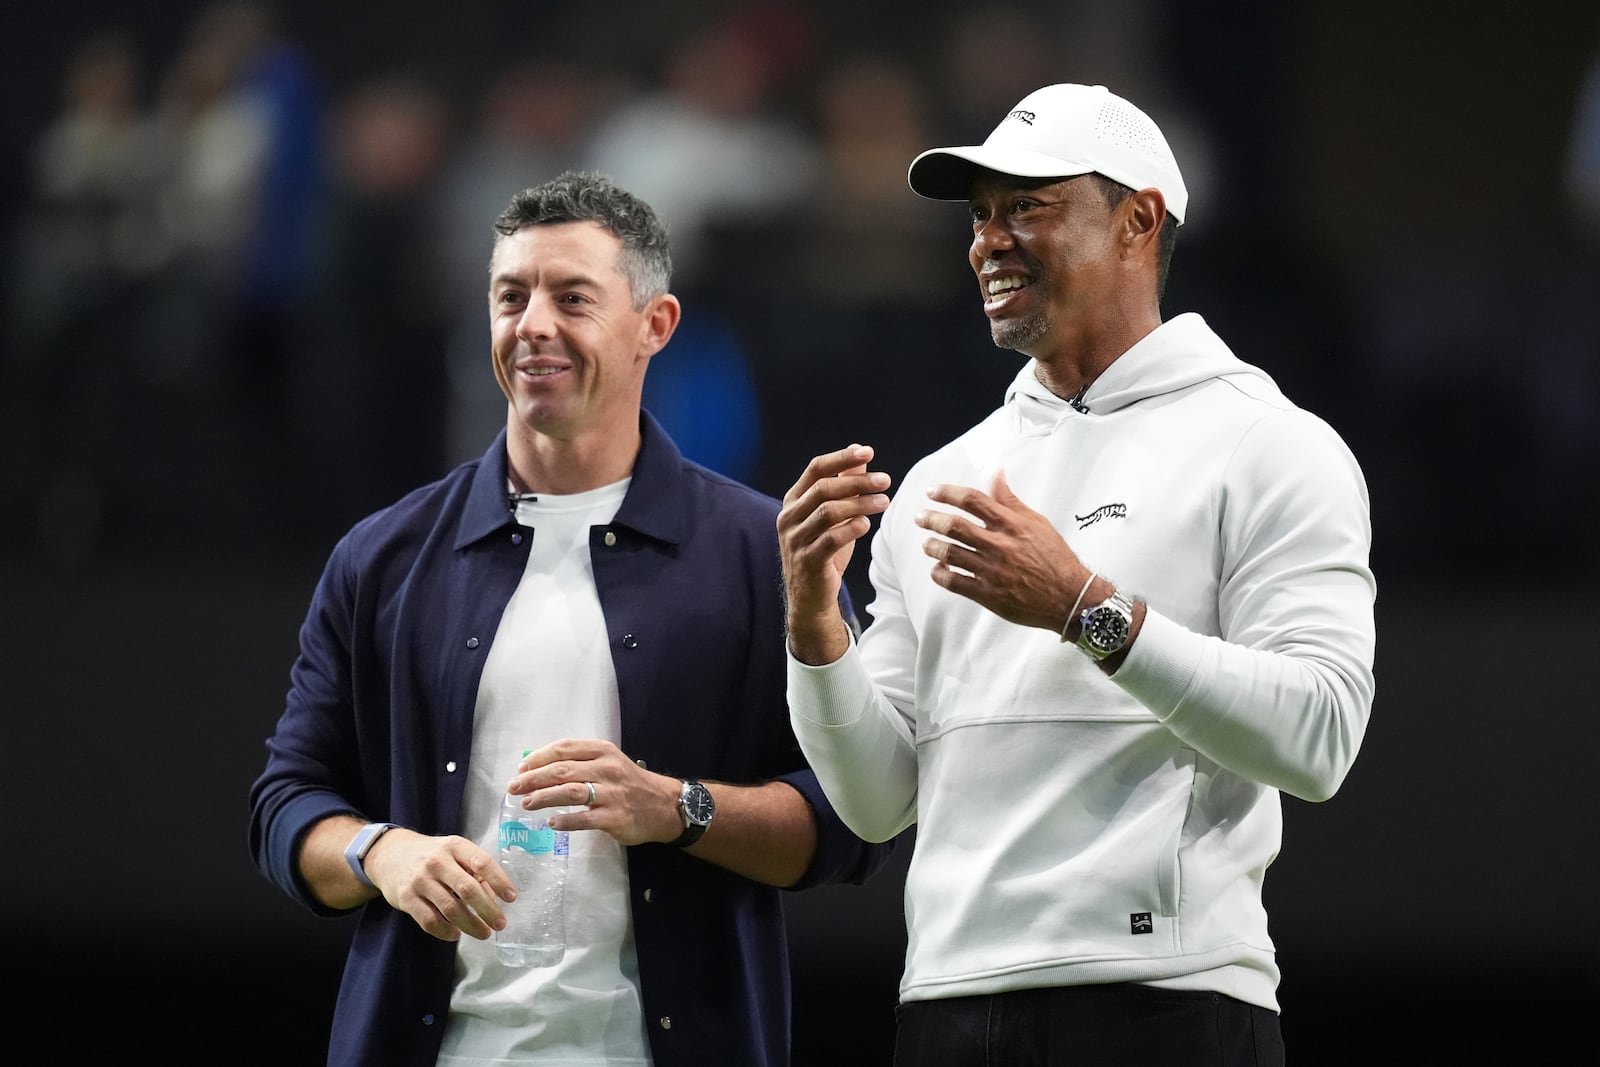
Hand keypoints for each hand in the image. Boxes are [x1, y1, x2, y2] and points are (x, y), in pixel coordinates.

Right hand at [363, 829, 515, 943]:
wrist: (389, 855)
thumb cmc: (432, 855)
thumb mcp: (453, 852)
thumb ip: (474, 870)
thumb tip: (494, 898)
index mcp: (454, 846)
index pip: (482, 863)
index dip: (499, 881)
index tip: (511, 898)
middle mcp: (437, 861)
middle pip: (468, 889)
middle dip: (488, 910)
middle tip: (500, 924)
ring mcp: (420, 880)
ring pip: (450, 908)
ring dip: (471, 924)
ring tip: (484, 933)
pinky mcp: (406, 899)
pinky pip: (429, 920)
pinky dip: (445, 931)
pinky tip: (456, 934)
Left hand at [510, 738, 681, 845]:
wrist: (664, 806)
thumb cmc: (629, 783)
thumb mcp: (609, 763)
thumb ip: (580, 763)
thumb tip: (538, 768)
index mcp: (603, 751)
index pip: (565, 748)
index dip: (539, 757)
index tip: (521, 768)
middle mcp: (606, 768)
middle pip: (563, 769)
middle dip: (534, 778)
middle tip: (514, 788)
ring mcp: (612, 793)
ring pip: (571, 791)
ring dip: (544, 797)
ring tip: (526, 804)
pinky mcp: (615, 817)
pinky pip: (585, 818)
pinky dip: (566, 820)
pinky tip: (551, 823)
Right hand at [777, 444, 891, 663]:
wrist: (811, 597)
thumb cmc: (824, 552)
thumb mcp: (835, 517)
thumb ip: (845, 487)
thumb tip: (861, 457)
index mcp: (793, 501)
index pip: (815, 469)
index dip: (842, 458)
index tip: (867, 451)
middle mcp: (789, 518)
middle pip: (823, 488)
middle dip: (857, 481)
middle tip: (885, 480)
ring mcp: (795, 540)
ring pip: (828, 511)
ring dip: (860, 503)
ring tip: (884, 502)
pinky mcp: (807, 561)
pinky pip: (831, 539)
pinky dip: (851, 529)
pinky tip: (866, 525)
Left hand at [916, 469, 1085, 631]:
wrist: (1070, 597)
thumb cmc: (1055, 558)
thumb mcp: (1037, 522)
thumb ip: (1010, 500)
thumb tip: (997, 474)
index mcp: (1012, 525)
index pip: (973, 500)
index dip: (948, 493)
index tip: (933, 492)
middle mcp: (1000, 545)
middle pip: (955, 526)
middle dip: (931, 519)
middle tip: (920, 517)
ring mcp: (992, 571)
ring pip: (950, 553)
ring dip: (932, 546)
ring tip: (927, 543)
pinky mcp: (989, 595)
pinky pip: (954, 582)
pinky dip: (940, 574)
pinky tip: (938, 569)